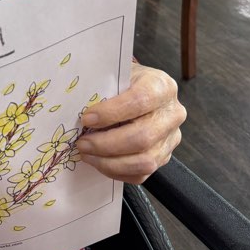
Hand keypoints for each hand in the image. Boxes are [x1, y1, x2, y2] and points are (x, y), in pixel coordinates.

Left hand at [76, 61, 185, 183]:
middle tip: (82, 143)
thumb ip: (103, 88)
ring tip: (87, 154)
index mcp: (161, 86)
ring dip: (110, 162)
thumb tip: (77, 108)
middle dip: (106, 144)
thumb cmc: (123, 83)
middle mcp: (172, 113)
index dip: (111, 112)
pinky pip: (141, 174)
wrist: (140, 90)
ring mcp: (171, 138)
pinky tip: (99, 162)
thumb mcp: (115, 75)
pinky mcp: (164, 157)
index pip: (140, 101)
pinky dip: (116, 172)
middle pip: (142, 137)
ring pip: (144, 161)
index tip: (85, 119)